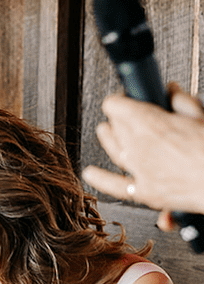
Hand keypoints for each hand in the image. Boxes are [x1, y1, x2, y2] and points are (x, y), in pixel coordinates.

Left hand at [82, 88, 203, 215]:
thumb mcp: (202, 117)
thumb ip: (183, 102)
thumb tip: (171, 90)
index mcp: (151, 125)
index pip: (117, 105)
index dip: (121, 98)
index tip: (127, 96)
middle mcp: (139, 148)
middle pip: (116, 126)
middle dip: (121, 116)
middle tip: (131, 113)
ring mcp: (140, 171)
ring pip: (114, 150)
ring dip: (109, 138)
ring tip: (106, 131)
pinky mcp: (146, 192)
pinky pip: (115, 186)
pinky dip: (100, 178)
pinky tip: (90, 173)